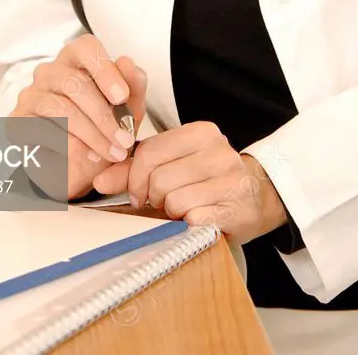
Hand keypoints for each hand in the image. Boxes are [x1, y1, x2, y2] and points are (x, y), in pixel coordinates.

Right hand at [10, 36, 146, 199]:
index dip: (105, 70)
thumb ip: (132, 87)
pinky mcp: (19, 121)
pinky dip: (70, 146)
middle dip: (104, 116)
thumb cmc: (103, 132)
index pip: (86, 47)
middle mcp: (50, 72)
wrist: (78, 170)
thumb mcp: (127, 112)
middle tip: (124, 140)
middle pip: (75, 84)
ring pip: (62, 109)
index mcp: (76, 60)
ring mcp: (31, 95)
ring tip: (112, 153)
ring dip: (92, 135)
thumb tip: (128, 63)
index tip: (122, 96)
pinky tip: (86, 156)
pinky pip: (44, 131)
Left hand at [94, 121, 286, 243]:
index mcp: (201, 132)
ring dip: (172, 212)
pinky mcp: (238, 209)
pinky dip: (189, 225)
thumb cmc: (209, 179)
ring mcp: (232, 179)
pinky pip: (194, 220)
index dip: (134, 178)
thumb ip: (134, 168)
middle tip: (164, 201)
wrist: (259, 196)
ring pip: (175, 201)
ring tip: (185, 208)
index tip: (138, 190)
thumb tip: (99, 180)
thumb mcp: (174, 163)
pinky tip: (199, 218)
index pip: (148, 152)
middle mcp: (219, 150)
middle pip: (159, 179)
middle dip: (154, 198)